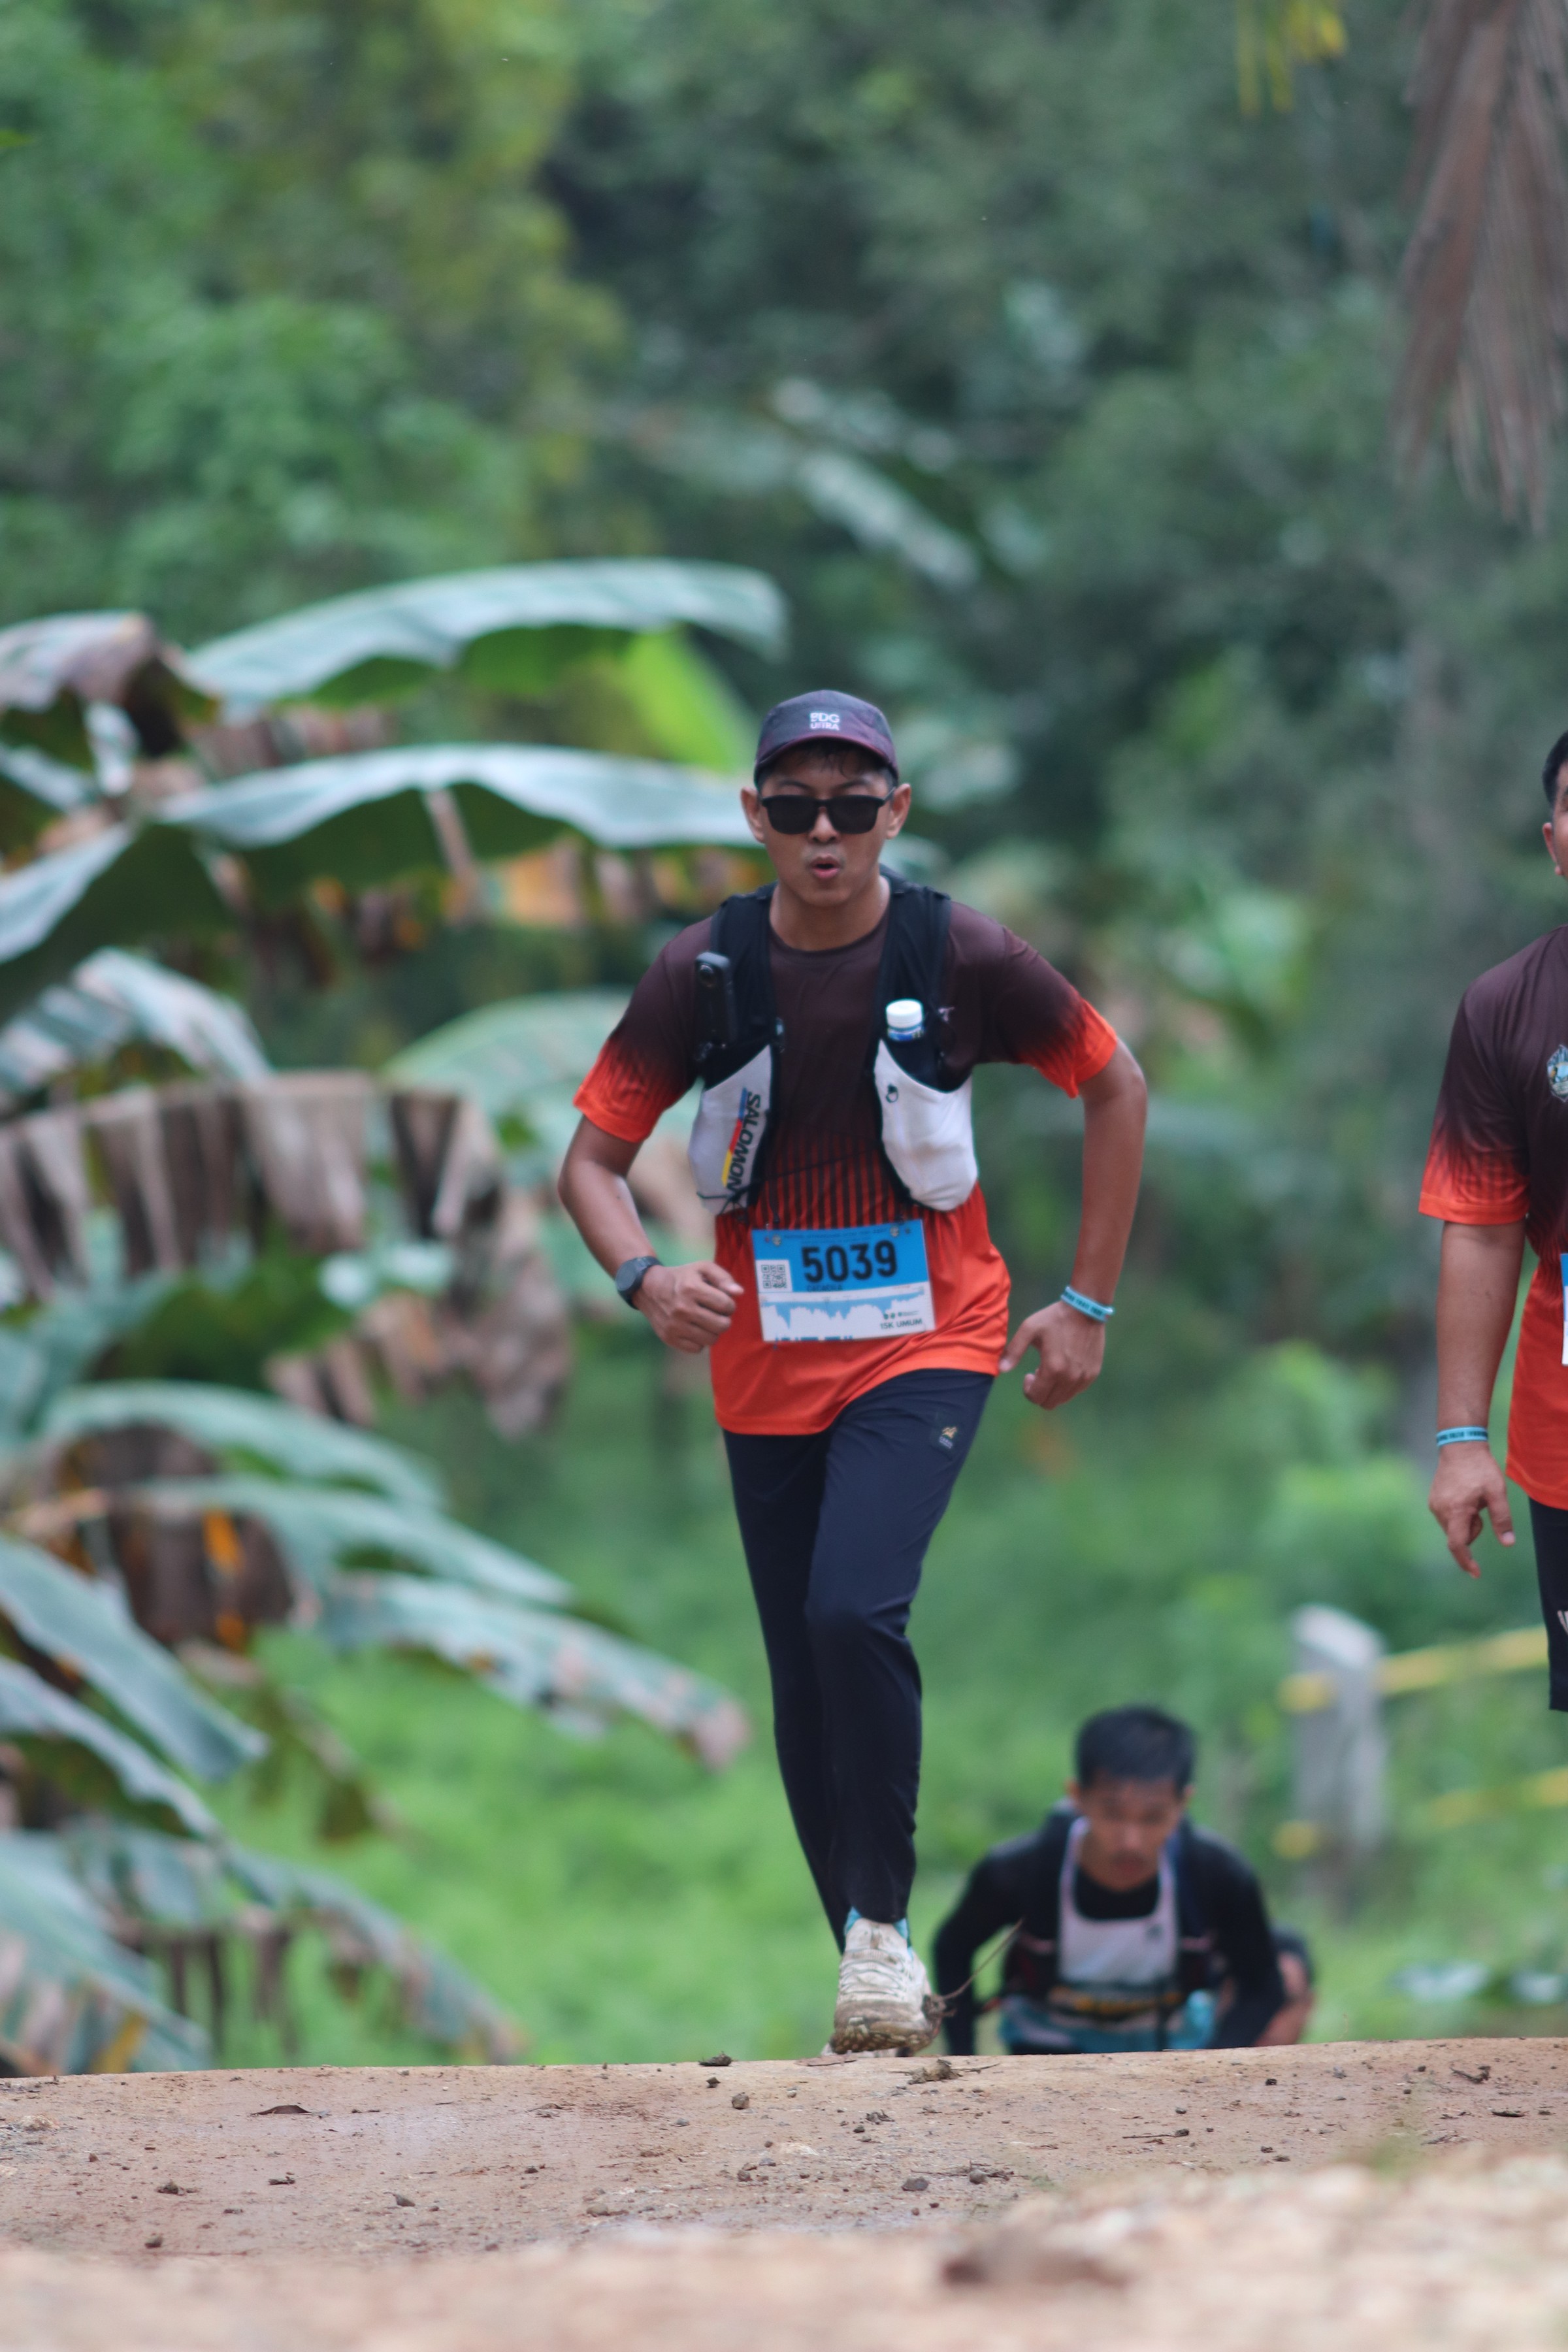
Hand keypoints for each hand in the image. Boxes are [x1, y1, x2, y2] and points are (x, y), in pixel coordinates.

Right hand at [636, 1260, 742, 1352]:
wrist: (648, 1288)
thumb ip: (723, 1278)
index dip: (729, 1304)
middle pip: (722, 1325)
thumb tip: (739, 1293)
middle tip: (716, 1313)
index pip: (727, 1306)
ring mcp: (675, 1326)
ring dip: (713, 1331)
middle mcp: (683, 1309)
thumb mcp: (702, 1268)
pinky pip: (697, 1349)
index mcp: (692, 1289)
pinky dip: (699, 1341)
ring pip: (711, 1340)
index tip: (721, 1302)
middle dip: (724, 1319)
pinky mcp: (669, 1338)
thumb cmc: (681, 1277)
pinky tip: (695, 1329)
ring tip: (706, 1321)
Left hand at [999, 1299, 1105, 1409]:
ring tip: (1051, 1369)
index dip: (1028, 1389)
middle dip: (1039, 1393)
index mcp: (1053, 1369)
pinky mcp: (1092, 1374)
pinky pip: (1076, 1391)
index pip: (1036, 1397)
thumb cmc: (1054, 1318)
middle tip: (1038, 1373)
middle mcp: (1070, 1378)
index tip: (1028, 1374)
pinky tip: (1064, 1367)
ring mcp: (1084, 1377)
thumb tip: (1001, 1369)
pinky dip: (1066, 1385)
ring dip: (1053, 1390)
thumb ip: (1013, 1351)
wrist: (1085, 1309)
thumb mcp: (1029, 1329)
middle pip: (1049, 1403)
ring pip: (1063, 1399)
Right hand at [1427, 1440, 1514, 1577]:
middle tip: (1482, 1509)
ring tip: (1473, 1500)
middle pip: (1458, 1536)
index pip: (1457, 1544)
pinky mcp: (1433, 1500)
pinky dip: (1459, 1515)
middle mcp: (1440, 1510)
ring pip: (1453, 1527)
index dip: (1466, 1561)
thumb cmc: (1480, 1469)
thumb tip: (1508, 1543)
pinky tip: (1465, 1496)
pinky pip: (1448, 1518)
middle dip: (1473, 1530)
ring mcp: (1434, 1505)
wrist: (1460, 1446)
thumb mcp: (1497, 1493)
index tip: (1476, 1573)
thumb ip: (1502, 1519)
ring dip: (1466, 1522)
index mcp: (1456, 1510)